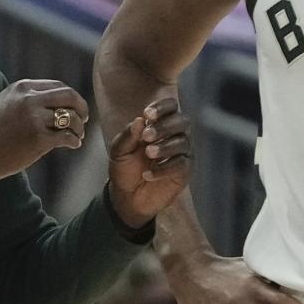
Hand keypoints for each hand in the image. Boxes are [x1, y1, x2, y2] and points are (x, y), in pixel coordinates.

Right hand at [0, 79, 88, 180]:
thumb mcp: (6, 102)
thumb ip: (28, 98)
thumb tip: (56, 102)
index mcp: (23, 88)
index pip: (58, 86)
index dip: (72, 97)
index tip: (76, 108)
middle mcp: (30, 99)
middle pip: (70, 97)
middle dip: (82, 108)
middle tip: (85, 119)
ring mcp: (35, 118)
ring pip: (72, 117)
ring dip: (79, 128)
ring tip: (78, 136)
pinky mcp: (38, 139)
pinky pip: (66, 136)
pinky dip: (74, 141)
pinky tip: (73, 145)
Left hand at [106, 97, 191, 227]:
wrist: (127, 197)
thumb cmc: (125, 169)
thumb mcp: (119, 151)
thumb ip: (128, 135)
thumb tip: (140, 120)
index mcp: (158, 124)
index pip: (170, 106)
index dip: (162, 107)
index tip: (148, 114)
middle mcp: (174, 135)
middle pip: (181, 121)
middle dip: (164, 126)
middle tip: (146, 136)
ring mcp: (181, 152)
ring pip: (182, 142)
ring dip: (164, 146)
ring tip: (148, 153)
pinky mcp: (184, 171)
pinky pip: (181, 164)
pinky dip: (164, 168)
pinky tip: (148, 174)